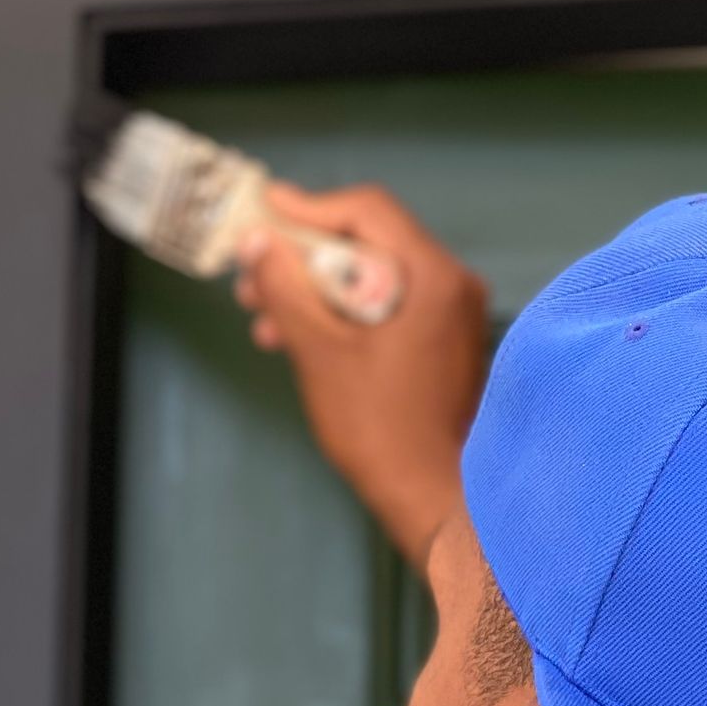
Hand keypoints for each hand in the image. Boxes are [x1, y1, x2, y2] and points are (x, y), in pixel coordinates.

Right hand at [234, 181, 489, 568]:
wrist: (437, 498)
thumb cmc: (380, 428)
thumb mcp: (319, 352)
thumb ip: (285, 288)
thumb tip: (258, 241)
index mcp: (433, 276)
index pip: (367, 211)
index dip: (309, 208)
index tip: (263, 211)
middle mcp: (453, 285)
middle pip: (370, 243)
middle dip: (304, 257)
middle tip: (253, 277)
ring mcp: (453, 317)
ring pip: (374, 280)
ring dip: (317, 292)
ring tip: (265, 318)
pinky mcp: (444, 346)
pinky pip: (388, 310)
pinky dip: (344, 316)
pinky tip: (299, 340)